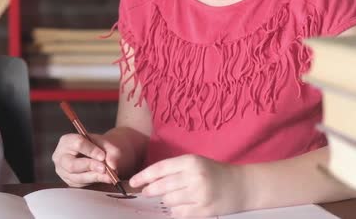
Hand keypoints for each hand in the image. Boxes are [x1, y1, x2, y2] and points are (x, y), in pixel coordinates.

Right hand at [52, 133, 120, 186]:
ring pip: (77, 177)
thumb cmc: (100, 147)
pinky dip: (94, 182)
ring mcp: (63, 171)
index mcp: (67, 141)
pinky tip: (103, 178)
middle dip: (90, 166)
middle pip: (72, 165)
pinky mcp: (70, 182)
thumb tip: (112, 165)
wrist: (99, 155)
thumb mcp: (107, 144)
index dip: (91, 150)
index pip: (77, 144)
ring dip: (94, 177)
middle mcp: (61, 157)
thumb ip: (111, 153)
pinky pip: (81, 185)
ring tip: (109, 176)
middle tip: (104, 168)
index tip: (103, 156)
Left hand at [130, 154, 245, 217]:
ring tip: (173, 197)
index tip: (133, 182)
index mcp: (190, 162)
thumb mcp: (194, 163)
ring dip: (166, 201)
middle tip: (146, 192)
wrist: (242, 185)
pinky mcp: (205, 210)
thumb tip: (148, 181)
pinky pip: (179, 213)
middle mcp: (194, 177)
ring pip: (169, 201)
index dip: (144, 176)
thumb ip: (174, 170)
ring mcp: (200, 195)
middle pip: (161, 186)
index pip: (160, 169)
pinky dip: (176, 211)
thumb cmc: (214, 173)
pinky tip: (182, 206)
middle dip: (150, 190)